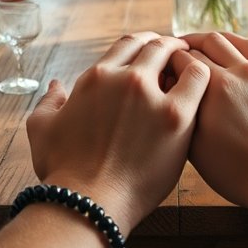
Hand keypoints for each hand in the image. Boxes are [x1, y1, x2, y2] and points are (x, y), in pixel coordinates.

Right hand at [27, 33, 208, 228]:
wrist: (88, 204)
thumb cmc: (64, 172)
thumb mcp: (42, 129)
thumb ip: (49, 102)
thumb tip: (55, 85)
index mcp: (96, 77)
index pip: (128, 43)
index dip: (143, 43)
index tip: (153, 52)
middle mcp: (124, 79)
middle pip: (154, 45)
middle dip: (167, 47)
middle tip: (178, 56)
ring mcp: (151, 95)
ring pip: (178, 56)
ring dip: (186, 58)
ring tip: (192, 69)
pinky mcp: (176, 117)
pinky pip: (199, 79)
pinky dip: (202, 76)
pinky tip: (205, 89)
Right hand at [172, 32, 247, 214]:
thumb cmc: (240, 173)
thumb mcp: (197, 149)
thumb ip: (184, 115)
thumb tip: (173, 94)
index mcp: (217, 90)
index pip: (184, 59)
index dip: (167, 60)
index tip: (160, 65)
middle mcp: (240, 73)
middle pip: (207, 42)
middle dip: (187, 44)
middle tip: (175, 50)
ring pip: (233, 40)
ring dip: (213, 39)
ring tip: (200, 45)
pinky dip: (238, 44)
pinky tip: (232, 51)